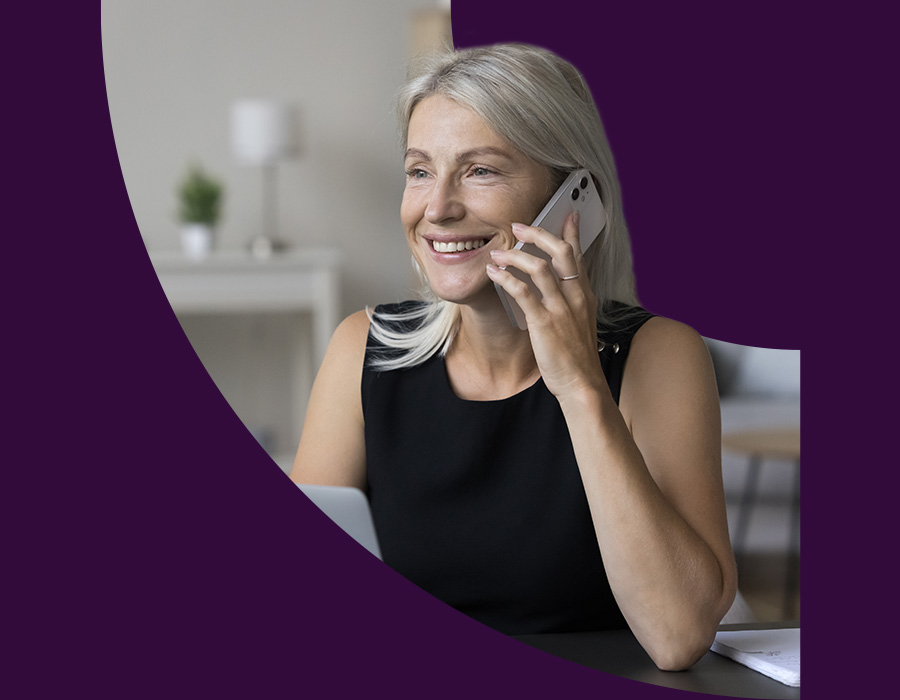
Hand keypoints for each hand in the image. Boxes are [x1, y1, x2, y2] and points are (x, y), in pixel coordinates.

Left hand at [486, 212, 606, 400]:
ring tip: (497, 252)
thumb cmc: (577, 358)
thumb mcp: (580, 324)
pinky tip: (494, 274)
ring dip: (515, 254)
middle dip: (538, 233)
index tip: (569, 214)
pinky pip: (523, 292)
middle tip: (519, 225)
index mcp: (584, 296)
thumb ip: (570, 303)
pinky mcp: (544, 323)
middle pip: (561, 251)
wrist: (582, 385)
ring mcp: (561, 309)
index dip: (573, 233)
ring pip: (539, 267)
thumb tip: (555, 288)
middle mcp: (576, 297)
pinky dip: (507, 278)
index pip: (579, 256)